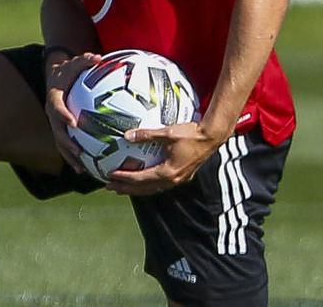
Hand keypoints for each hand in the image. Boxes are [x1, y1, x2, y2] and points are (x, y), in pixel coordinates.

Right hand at [45, 52, 101, 171]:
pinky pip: (66, 145)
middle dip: (67, 144)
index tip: (73, 123)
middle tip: (79, 152)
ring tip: (82, 169)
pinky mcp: (60, 129)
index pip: (56, 108)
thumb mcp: (75, 62)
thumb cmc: (69, 69)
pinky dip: (74, 157)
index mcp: (54, 98)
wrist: (56, 76)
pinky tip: (86, 169)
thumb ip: (85, 60)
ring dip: (70, 157)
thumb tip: (98, 57)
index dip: (63, 116)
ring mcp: (55, 123)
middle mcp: (52, 113)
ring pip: (60, 143)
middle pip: (57, 132)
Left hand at [105, 122, 228, 195]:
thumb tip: (127, 135)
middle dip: (126, 189)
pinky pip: (161, 185)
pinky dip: (149, 185)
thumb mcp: (167, 132)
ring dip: (137, 189)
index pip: (140, 179)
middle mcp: (172, 180)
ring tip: (123, 188)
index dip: (124, 178)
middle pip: (144, 189)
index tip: (110, 176)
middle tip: (110, 187)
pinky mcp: (182, 176)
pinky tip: (144, 181)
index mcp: (167, 172)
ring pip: (153, 189)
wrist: (211, 137)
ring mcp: (178, 180)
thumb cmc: (191, 134)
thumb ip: (147, 134)